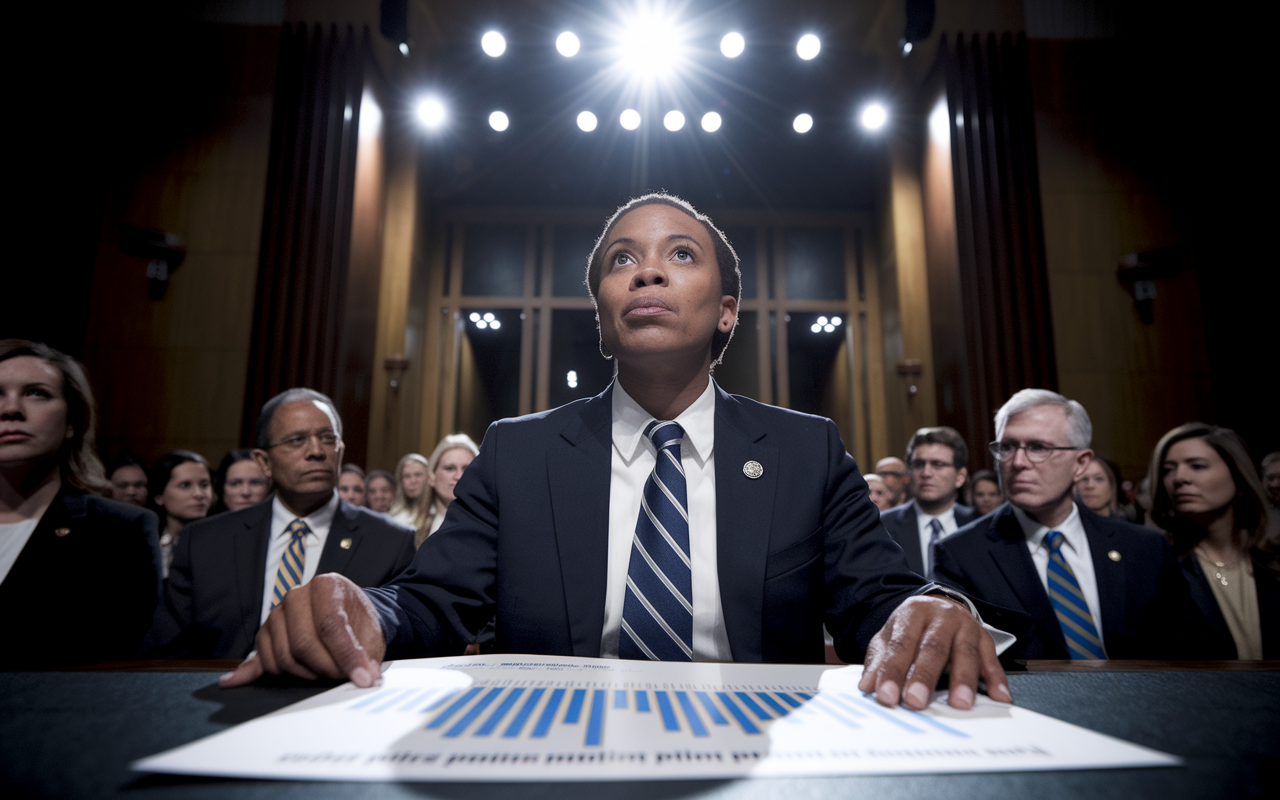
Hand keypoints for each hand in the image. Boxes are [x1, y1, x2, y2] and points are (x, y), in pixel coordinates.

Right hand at [219, 573, 385, 688]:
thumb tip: (365, 677)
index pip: (330, 625)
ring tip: (325, 673)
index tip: (362, 677)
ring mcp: (277, 616)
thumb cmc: (359, 623)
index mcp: (325, 585)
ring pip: (283, 656)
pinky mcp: (265, 636)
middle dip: (325, 668)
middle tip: (342, 677)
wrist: (351, 617)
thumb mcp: (371, 632)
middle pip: (302, 643)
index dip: (346, 655)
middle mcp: (296, 596)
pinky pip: (258, 659)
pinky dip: (244, 674)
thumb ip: (366, 654)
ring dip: (306, 674)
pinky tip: (231, 683)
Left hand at [857, 595, 1010, 710]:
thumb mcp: (889, 638)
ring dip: (963, 680)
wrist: (939, 608)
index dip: (892, 671)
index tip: (886, 695)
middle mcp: (942, 616)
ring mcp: (966, 627)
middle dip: (924, 676)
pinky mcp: (986, 640)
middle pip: (933, 647)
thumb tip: (867, 686)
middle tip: (915, 701)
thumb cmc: (912, 629)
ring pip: (966, 653)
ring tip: (959, 704)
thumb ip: (879, 662)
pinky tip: (998, 697)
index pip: (901, 644)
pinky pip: (992, 661)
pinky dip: (996, 680)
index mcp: (913, 613)